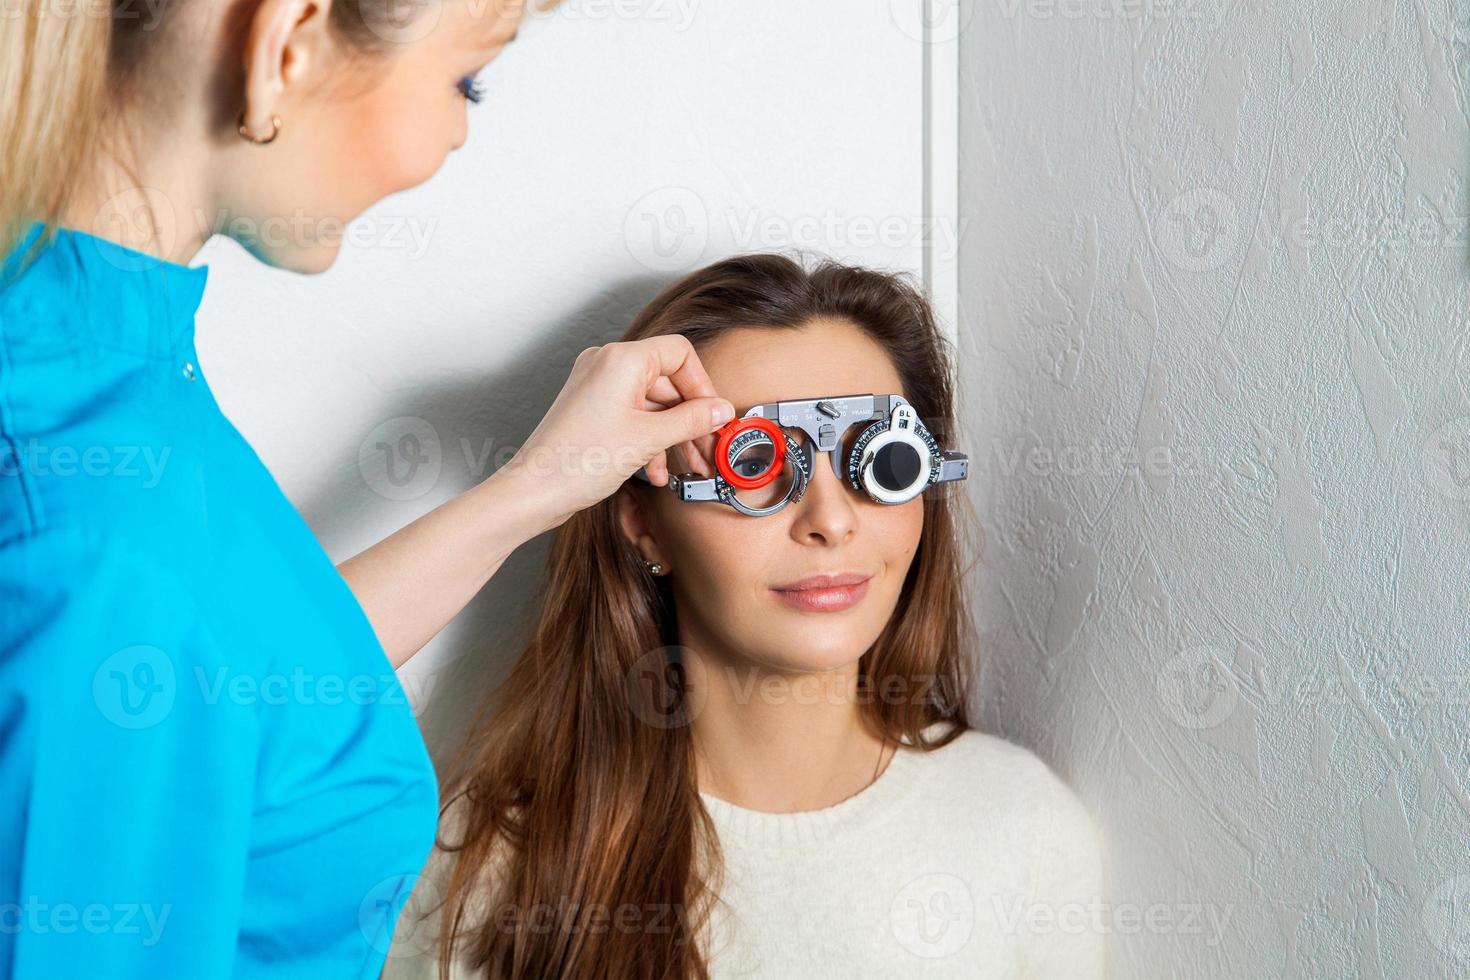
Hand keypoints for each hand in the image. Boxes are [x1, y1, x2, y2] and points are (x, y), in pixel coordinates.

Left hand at [499, 336, 734, 528]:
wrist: (533, 491)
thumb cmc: (577, 461)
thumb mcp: (647, 439)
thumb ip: (691, 420)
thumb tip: (721, 410)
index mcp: (621, 359)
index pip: (680, 353)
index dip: (702, 385)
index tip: (713, 416)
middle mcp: (607, 365)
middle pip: (668, 381)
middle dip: (690, 419)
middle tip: (707, 449)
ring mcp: (598, 386)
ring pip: (652, 404)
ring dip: (673, 435)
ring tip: (688, 466)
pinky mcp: (592, 409)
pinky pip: (634, 415)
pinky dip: (650, 439)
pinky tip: (657, 471)